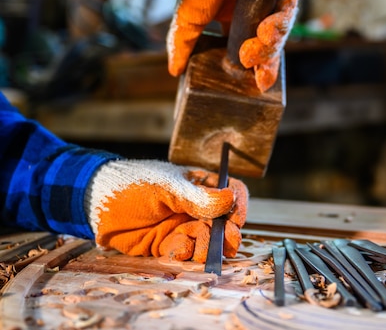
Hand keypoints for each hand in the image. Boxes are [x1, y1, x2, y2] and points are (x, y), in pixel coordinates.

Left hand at [85, 160, 247, 261]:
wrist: (93, 202)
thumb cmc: (132, 183)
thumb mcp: (167, 187)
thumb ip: (198, 197)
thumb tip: (230, 199)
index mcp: (200, 184)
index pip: (231, 192)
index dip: (238, 205)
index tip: (237, 218)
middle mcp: (195, 206)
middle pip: (223, 221)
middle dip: (228, 233)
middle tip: (227, 241)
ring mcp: (182, 226)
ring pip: (207, 240)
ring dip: (209, 246)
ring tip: (202, 249)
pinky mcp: (166, 244)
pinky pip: (185, 252)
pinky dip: (185, 254)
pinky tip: (177, 249)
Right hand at [166, 0, 297, 91]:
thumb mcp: (188, 21)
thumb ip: (183, 45)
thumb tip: (174, 70)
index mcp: (239, 22)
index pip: (255, 51)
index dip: (259, 68)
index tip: (259, 84)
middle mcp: (259, 12)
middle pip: (272, 45)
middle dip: (268, 63)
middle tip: (261, 78)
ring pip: (281, 31)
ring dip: (270, 46)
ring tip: (253, 53)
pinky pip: (289, 9)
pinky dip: (279, 23)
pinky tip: (264, 30)